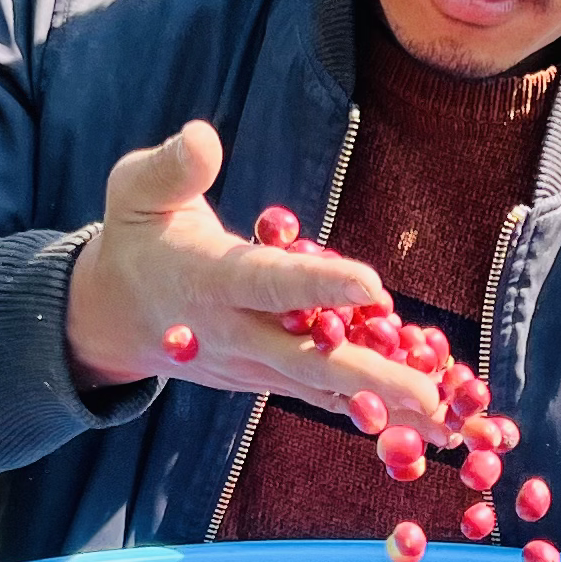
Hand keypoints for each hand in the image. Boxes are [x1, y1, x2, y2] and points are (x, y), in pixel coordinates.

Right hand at [63, 122, 464, 442]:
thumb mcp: (134, 191)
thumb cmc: (134, 238)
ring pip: (326, 388)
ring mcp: (253, 364)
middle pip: (309, 361)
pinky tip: (425, 420)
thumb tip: (202, 137)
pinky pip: (324, 394)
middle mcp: (235, 332)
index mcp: (209, 280)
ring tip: (449, 424)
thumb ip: (172, 168)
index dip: (320, 286)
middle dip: (373, 379)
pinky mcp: (268, 378)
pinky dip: (373, 408)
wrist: (112, 317)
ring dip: (388, 406)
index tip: (373, 286)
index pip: (270, 285)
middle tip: (432, 396)